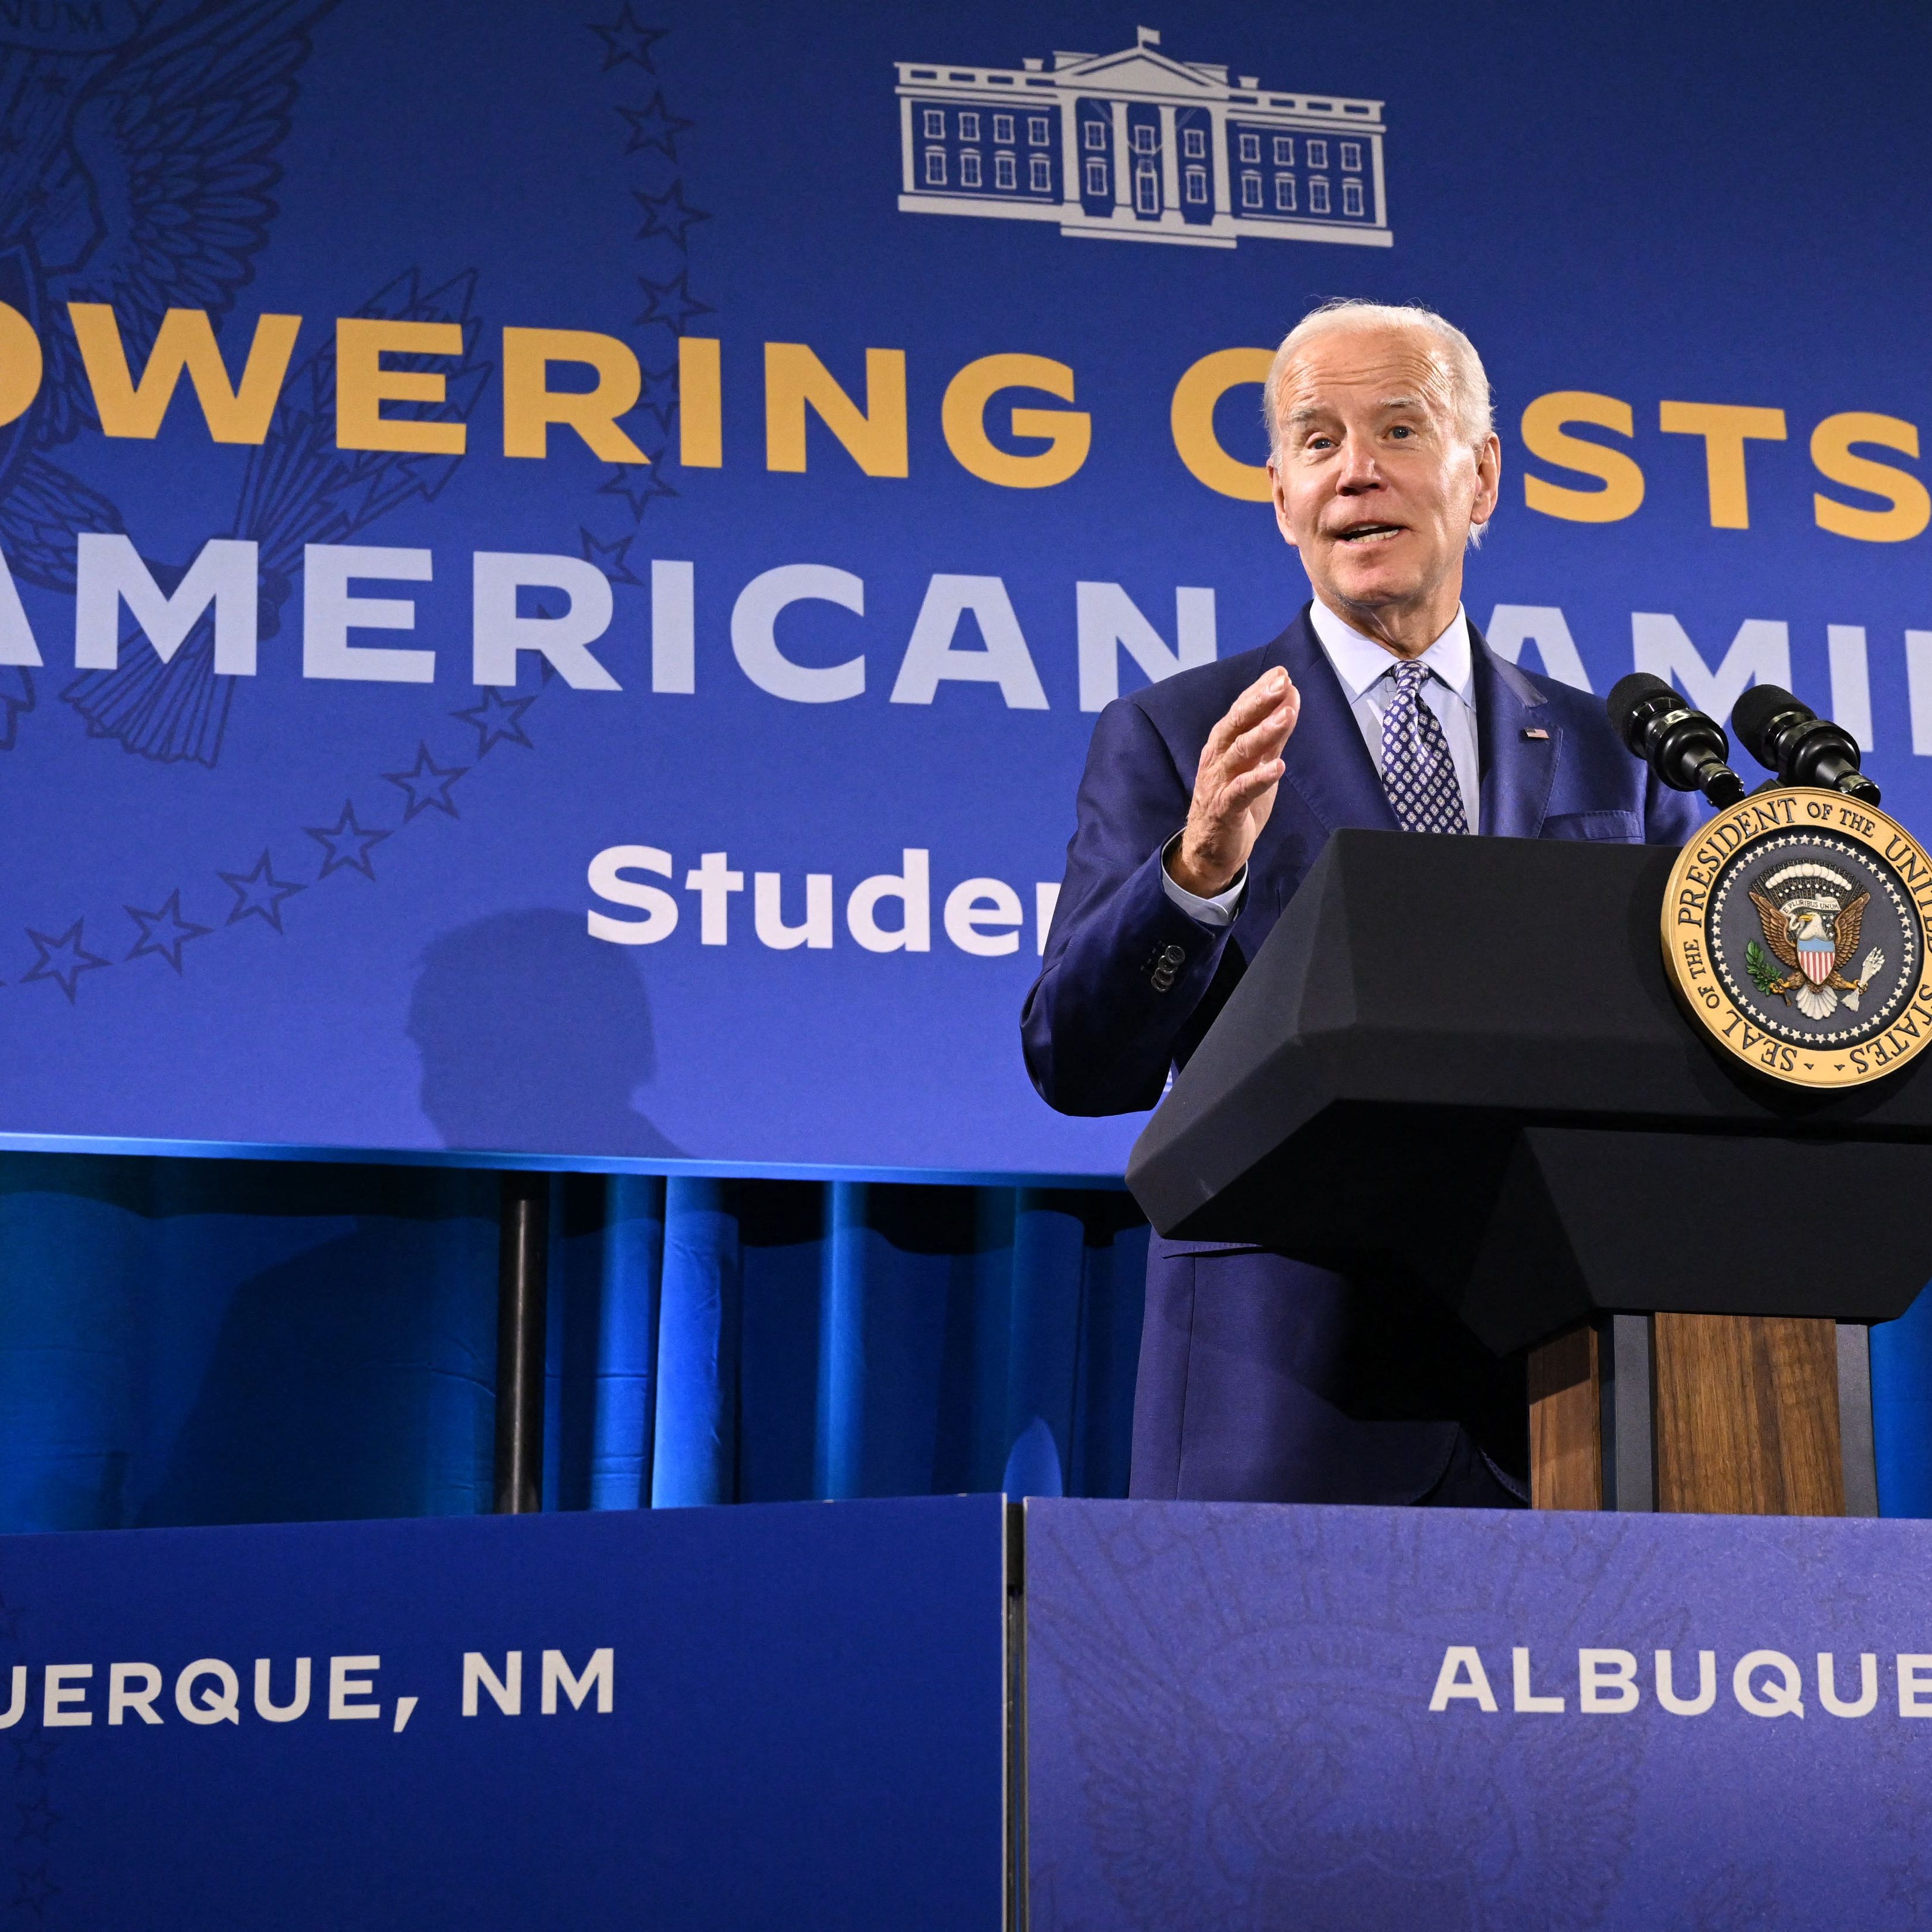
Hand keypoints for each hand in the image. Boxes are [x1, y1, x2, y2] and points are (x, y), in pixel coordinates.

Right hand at [1169, 667, 1298, 896]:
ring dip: (1263, 733)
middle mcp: (1217, 761)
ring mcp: (1218, 785)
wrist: (1209, 853)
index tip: (1281, 672)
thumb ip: (1272, 735)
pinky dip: (1258, 779)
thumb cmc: (1234, 804)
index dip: (1258, 691)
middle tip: (1281, 682)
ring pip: (1238, 754)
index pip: (1240, 712)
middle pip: (1235, 725)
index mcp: (1223, 747)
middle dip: (1258, 702)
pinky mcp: (1223, 811)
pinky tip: (1278, 767)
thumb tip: (1289, 699)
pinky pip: (1240, 792)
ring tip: (1286, 716)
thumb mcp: (1257, 765)